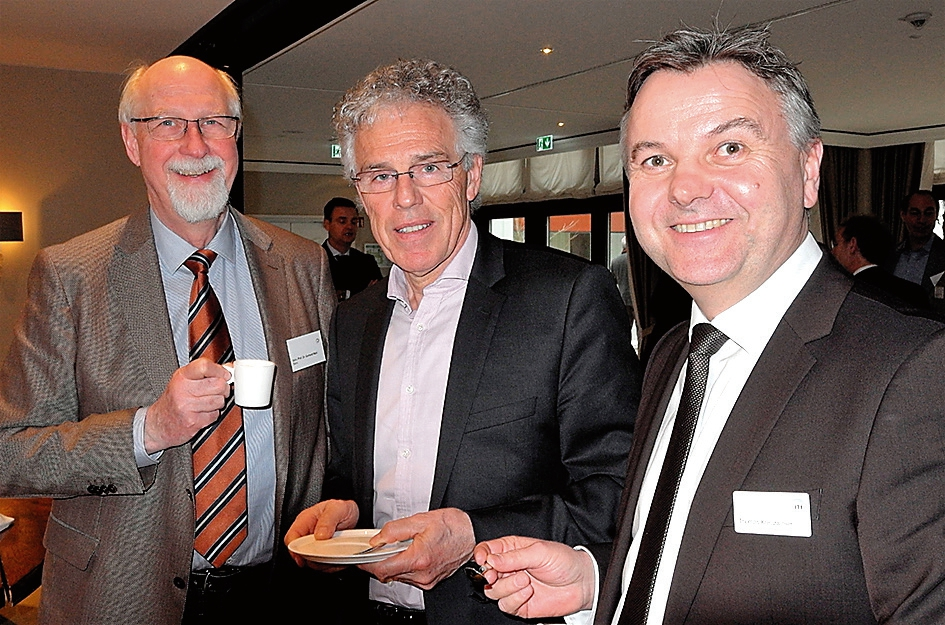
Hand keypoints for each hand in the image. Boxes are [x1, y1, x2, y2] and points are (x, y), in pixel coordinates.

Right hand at [144, 359, 232, 452]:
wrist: (159, 423)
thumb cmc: (174, 399)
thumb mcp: (185, 380)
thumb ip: (206, 372)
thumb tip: (229, 368)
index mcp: (182, 376)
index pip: (205, 366)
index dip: (220, 370)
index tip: (225, 374)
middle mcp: (183, 390)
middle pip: (218, 384)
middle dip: (223, 388)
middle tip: (217, 390)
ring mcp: (187, 406)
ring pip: (219, 400)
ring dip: (218, 402)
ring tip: (207, 402)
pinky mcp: (193, 422)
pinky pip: (215, 415)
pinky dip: (213, 414)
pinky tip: (202, 412)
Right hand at [284, 499, 358, 567]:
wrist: (352, 514)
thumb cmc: (342, 508)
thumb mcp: (337, 509)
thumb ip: (327, 521)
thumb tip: (319, 536)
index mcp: (305, 520)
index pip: (291, 538)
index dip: (295, 550)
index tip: (305, 557)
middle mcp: (307, 533)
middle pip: (299, 552)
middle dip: (310, 559)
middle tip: (323, 559)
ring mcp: (314, 543)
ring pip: (310, 560)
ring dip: (321, 563)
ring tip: (332, 560)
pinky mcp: (322, 551)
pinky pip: (321, 563)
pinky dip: (328, 565)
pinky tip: (336, 562)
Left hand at [360, 508, 474, 589]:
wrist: (473, 534)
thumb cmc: (453, 526)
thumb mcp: (421, 519)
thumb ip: (395, 530)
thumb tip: (378, 539)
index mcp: (418, 558)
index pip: (382, 569)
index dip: (367, 563)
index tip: (360, 558)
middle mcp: (422, 574)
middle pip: (388, 574)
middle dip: (380, 561)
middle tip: (381, 546)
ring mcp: (427, 580)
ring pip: (398, 576)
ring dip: (393, 563)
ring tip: (401, 546)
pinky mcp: (430, 581)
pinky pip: (409, 577)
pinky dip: (404, 566)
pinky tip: (410, 553)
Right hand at [473, 536, 595, 617]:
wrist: (581, 583)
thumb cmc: (564, 561)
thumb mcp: (539, 552)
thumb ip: (514, 556)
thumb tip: (491, 559)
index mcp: (511, 550)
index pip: (486, 550)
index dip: (480, 555)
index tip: (482, 561)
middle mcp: (509, 569)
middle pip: (484, 573)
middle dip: (488, 575)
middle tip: (495, 575)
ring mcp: (513, 587)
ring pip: (493, 591)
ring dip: (507, 587)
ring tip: (525, 580)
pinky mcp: (519, 604)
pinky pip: (505, 605)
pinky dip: (515, 598)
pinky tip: (528, 591)